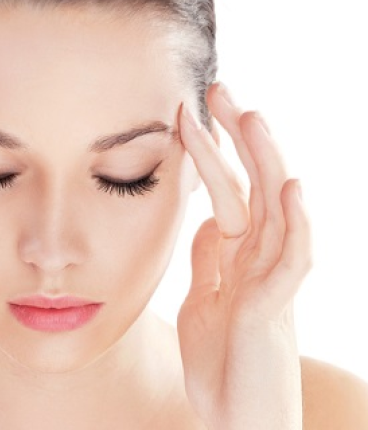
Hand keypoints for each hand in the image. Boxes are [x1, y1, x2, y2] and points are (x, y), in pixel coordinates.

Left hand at [176, 83, 311, 429]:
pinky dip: (294, 225)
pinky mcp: (273, 311)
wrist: (234, 421)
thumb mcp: (205, 299)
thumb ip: (210, 260)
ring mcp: (270, 283)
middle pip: (253, 185)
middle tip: (217, 88)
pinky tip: (288, 188)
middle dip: (238, 137)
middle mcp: (259, 260)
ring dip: (265, 163)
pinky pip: (292, 263)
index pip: (228, 190)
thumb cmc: (222, 363)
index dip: (212, 151)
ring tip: (252, 116)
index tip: (190, 112)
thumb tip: (209, 222)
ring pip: (274, 211)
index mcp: (239, 255)